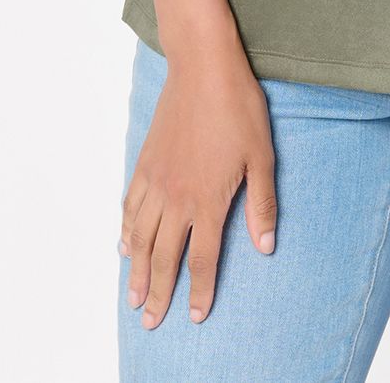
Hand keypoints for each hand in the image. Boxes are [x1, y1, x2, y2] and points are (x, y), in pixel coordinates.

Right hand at [120, 42, 279, 326]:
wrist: (203, 67)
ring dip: (135, 270)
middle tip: (150, 322)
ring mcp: (156, 180)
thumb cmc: (239, 108)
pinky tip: (123, 246)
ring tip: (132, 296)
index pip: (202, 259)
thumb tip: (265, 246)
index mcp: (208, 200)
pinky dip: (125, 230)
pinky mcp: (145, 162)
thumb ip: (262, 205)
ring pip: (140, 237)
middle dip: (157, 293)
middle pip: (163, 257)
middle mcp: (177, 197)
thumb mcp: (262, 157)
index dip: (199, 291)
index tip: (195, 317)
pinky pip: (130, 206)